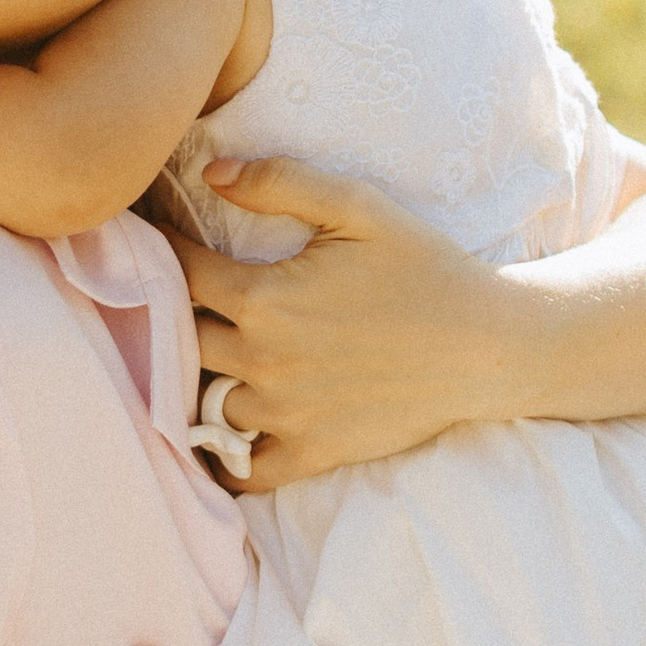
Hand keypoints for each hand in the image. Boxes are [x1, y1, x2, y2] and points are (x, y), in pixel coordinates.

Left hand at [172, 156, 509, 488]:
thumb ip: (281, 182)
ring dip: (197, 380)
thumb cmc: (425, 267)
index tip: (156, 241)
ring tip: (198, 358)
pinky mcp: (313, 452)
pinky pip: (244, 471)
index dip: (162, 251)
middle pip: (181, 339)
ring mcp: (285, 414)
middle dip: (173, 315)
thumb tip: (210, 173)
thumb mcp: (359, 206)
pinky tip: (218, 439)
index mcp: (265, 299)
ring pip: (203, 402)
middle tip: (174, 300)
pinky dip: (223, 459)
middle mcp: (263, 361)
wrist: (488, 345)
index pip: (180, 273)